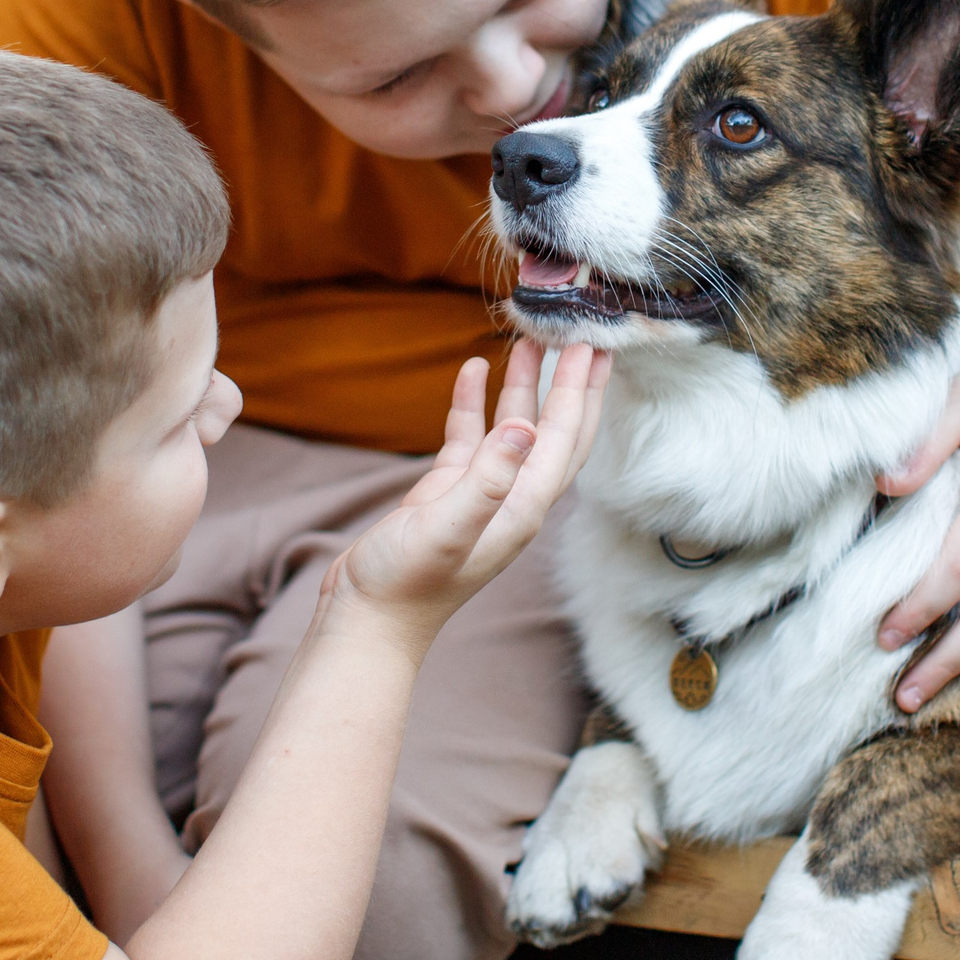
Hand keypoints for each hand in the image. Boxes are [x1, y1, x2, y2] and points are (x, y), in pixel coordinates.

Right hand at [325, 339, 611, 650]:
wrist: (367, 620)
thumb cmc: (407, 585)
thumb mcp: (447, 528)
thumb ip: (488, 480)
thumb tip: (527, 428)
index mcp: (523, 507)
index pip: (564, 439)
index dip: (579, 391)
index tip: (592, 347)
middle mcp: (511, 498)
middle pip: (555, 431)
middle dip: (571, 386)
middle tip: (585, 339)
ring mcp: (480, 494)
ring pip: (513, 428)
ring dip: (524, 387)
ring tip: (530, 342)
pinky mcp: (448, 494)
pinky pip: (471, 437)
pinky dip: (474, 404)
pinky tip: (473, 373)